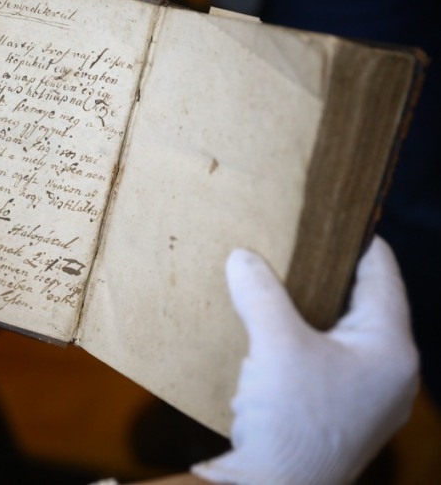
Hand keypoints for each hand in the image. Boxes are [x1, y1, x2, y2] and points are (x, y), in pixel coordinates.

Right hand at [193, 236, 418, 484]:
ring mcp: (371, 396)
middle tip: (292, 245)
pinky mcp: (346, 413)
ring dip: (314, 309)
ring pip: (346, 332)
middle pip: (365, 301)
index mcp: (391, 347)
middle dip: (328, 273)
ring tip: (278, 284)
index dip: (354, 238)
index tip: (327, 214)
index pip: (381, 272)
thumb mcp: (274, 344)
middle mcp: (392, 371)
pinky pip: (332, 359)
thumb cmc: (290, 420)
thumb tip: (242, 258)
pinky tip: (276, 333)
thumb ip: (261, 293)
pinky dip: (308, 339)